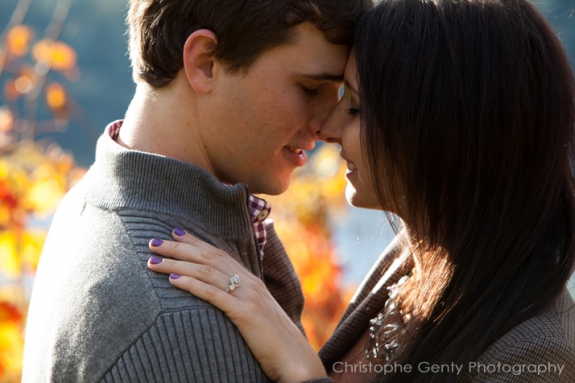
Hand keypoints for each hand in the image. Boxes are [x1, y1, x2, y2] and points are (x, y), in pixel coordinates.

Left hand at [147, 229, 327, 382]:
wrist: (294, 357)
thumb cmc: (273, 339)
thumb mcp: (255, 313)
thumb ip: (239, 300)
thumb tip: (220, 295)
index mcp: (250, 281)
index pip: (218, 253)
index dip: (195, 241)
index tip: (174, 233)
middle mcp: (248, 282)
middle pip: (208, 257)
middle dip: (178, 248)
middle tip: (152, 242)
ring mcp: (247, 296)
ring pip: (206, 272)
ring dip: (177, 264)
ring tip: (153, 262)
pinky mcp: (245, 313)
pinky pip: (213, 294)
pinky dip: (192, 284)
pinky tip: (173, 280)